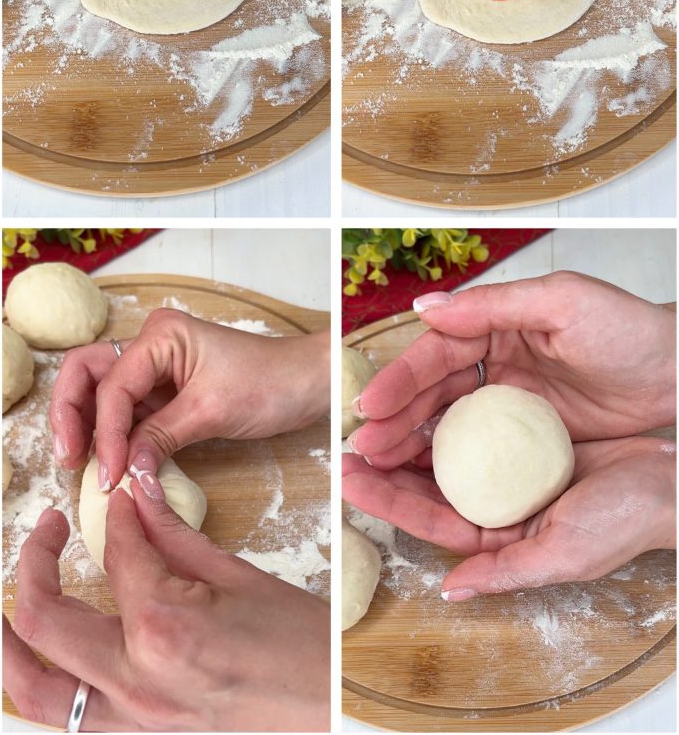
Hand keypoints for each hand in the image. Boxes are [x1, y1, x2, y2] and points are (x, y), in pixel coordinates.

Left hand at [3, 480, 328, 730]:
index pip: (114, 553)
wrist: (333, 715)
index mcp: (162, 628)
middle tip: (46, 532)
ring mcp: (134, 720)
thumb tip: (139, 496)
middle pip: (41, 620)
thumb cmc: (303, 650)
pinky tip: (58, 656)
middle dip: (32, 564)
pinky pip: (73, 719)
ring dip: (12, 644)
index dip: (115, 515)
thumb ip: (174, 536)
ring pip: (36, 691)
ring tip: (12, 601)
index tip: (121, 498)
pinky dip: (52, 684)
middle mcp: (135, 680)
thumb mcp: (239, 579)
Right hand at [50, 308, 329, 488]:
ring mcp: (153, 367)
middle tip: (67, 459)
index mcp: (159, 335)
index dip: (104, 432)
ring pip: (99, 392)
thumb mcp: (211, 411)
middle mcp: (149, 344)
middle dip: (71, 415)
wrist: (306, 384)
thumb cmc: (268, 383)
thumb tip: (123, 472)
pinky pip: (124, 411)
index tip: (107, 475)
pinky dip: (111, 435)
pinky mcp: (162, 391)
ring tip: (81, 465)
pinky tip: (107, 462)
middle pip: (87, 373)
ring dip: (86, 426)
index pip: (113, 386)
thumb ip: (160, 438)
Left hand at [343, 436, 675, 597]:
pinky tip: (416, 398)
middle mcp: (494, 504)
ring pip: (440, 453)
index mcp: (497, 537)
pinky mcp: (517, 438)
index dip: (386, 500)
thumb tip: (451, 590)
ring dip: (404, 438)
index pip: (428, 517)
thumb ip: (506, 572)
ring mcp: (503, 471)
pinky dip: (442, 415)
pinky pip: (470, 425)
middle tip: (342, 444)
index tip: (348, 478)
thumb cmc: (623, 521)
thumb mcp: (563, 553)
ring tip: (366, 420)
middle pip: (424, 484)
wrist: (670, 480)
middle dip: (382, 467)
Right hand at [348, 271, 675, 469]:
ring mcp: (509, 407)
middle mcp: (494, 367)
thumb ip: (491, 305)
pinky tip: (420, 482)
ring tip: (375, 470)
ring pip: (445, 426)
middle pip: (431, 395)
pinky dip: (445, 467)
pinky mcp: (527, 443)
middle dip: (393, 420)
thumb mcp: (562, 303)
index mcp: (495, 329)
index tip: (368, 406)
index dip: (398, 380)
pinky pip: (476, 455)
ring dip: (409, 446)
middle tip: (362, 448)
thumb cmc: (630, 330)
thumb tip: (424, 308)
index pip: (435, 355)